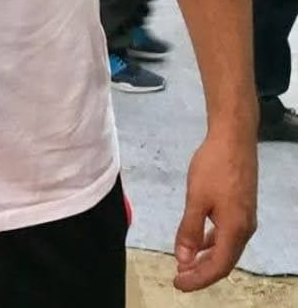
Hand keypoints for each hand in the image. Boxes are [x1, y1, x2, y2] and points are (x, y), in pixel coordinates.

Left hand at [173, 128, 256, 291]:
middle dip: (201, 272)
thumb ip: (189, 230)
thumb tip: (183, 259)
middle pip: (224, 261)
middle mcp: (245, 229)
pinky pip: (226, 235)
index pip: (218, 266)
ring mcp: (245, 219)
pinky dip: (211, 242)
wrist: (233, 140)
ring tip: (185, 264)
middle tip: (179, 278)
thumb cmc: (213, 167)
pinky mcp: (241, 208)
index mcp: (235, 230)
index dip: (198, 279)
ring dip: (206, 258)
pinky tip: (199, 242)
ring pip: (225, 248)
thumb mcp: (196, 199)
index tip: (178, 284)